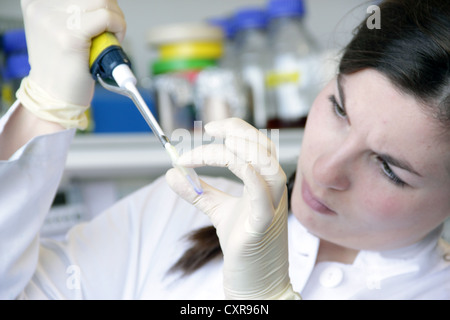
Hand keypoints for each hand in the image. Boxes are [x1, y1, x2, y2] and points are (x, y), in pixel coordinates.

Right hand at [17, 0, 125, 128]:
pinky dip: (118, 28)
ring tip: (108, 39)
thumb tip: (104, 3)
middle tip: (109, 31)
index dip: (98, 3)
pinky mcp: (70, 34)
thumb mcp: (59, 30)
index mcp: (38, 1)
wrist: (54, 97)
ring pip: (103, 1)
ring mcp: (54, 18)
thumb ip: (75, 12)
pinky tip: (113, 42)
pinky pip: (107, 18)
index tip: (103, 16)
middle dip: (110, 10)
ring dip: (116, 20)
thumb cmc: (61, 68)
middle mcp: (42, 5)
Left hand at [166, 118, 299, 299]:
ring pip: (267, 167)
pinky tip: (238, 165)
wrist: (255, 280)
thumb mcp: (217, 211)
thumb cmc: (243, 244)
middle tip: (208, 129)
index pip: (255, 145)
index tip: (206, 129)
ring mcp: (269, 208)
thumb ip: (197, 191)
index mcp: (262, 183)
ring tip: (214, 142)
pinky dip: (254, 178)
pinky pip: (263, 198)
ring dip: (242, 149)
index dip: (234, 130)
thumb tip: (171, 174)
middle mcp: (270, 191)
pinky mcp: (262, 226)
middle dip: (237, 131)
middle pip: (263, 148)